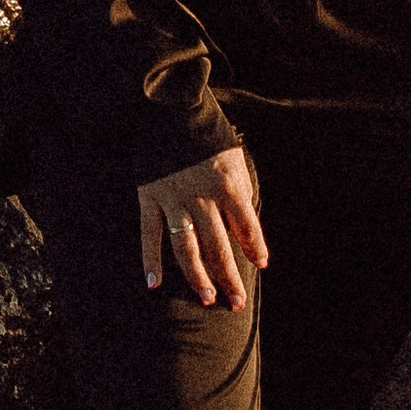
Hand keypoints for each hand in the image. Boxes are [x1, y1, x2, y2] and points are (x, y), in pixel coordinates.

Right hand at [139, 146, 268, 304]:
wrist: (172, 106)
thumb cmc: (209, 135)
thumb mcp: (235, 159)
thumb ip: (239, 192)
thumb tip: (240, 225)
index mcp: (229, 185)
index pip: (247, 227)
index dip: (255, 248)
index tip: (261, 265)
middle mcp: (203, 197)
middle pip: (219, 247)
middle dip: (230, 277)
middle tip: (237, 302)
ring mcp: (174, 199)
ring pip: (187, 249)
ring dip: (198, 277)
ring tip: (208, 299)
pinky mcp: (149, 197)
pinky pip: (150, 235)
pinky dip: (150, 261)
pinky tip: (154, 284)